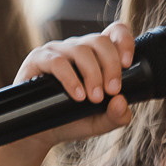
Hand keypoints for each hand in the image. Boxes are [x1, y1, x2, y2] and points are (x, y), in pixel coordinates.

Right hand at [7, 23, 137, 150]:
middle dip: (111, 66)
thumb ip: (116, 116)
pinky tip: (78, 96)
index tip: (128, 65)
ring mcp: (57, 51)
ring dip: (93, 74)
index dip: (124, 41)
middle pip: (100, 40)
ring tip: (95, 98)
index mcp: (97, 56)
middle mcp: (77, 49)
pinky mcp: (38, 60)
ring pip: (81, 50)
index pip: (114, 32)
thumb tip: (122, 101)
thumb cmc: (72, 120)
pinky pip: (57, 61)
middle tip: (113, 91)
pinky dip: (71, 79)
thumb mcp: (100, 122)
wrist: (40, 132)